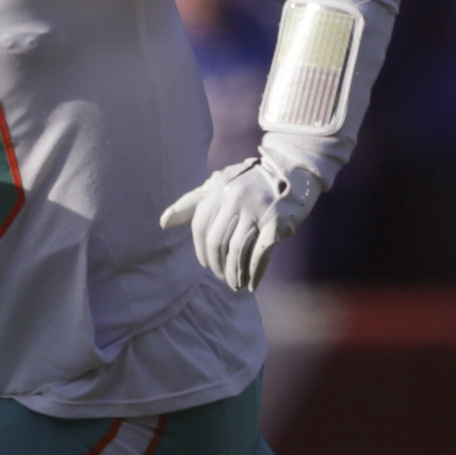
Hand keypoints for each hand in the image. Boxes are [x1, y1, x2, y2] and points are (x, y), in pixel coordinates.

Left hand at [161, 156, 296, 290]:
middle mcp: (235, 198)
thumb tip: (163, 223)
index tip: (206, 265)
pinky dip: (254, 273)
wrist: (292, 170)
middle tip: (222, 277)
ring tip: (235, 284)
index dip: (200, 250)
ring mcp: (257, 210)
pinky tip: (251, 284)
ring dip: (234, 273)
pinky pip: (260, 254)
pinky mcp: (276, 222)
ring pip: (237, 250)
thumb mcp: (219, 184)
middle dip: (217, 265)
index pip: (200, 226)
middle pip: (217, 241)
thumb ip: (191, 202)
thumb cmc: (250, 181)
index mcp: (219, 189)